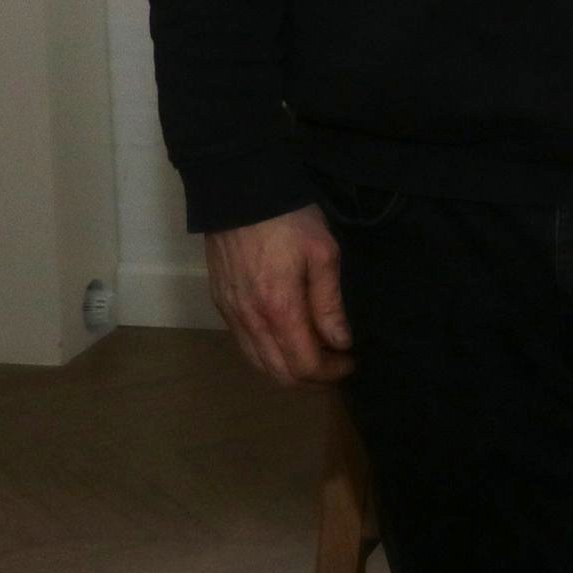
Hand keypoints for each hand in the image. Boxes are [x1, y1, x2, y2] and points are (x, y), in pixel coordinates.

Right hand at [204, 204, 354, 387]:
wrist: (239, 194)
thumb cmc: (288, 220)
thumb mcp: (323, 254)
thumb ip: (329, 303)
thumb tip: (339, 342)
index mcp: (278, 310)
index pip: (304, 365)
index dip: (331, 373)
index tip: (351, 362)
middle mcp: (249, 321)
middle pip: (279, 374)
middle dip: (312, 378)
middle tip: (337, 364)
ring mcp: (230, 315)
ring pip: (258, 364)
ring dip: (288, 369)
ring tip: (316, 355)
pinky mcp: (221, 305)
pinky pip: (244, 345)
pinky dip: (268, 354)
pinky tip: (288, 339)